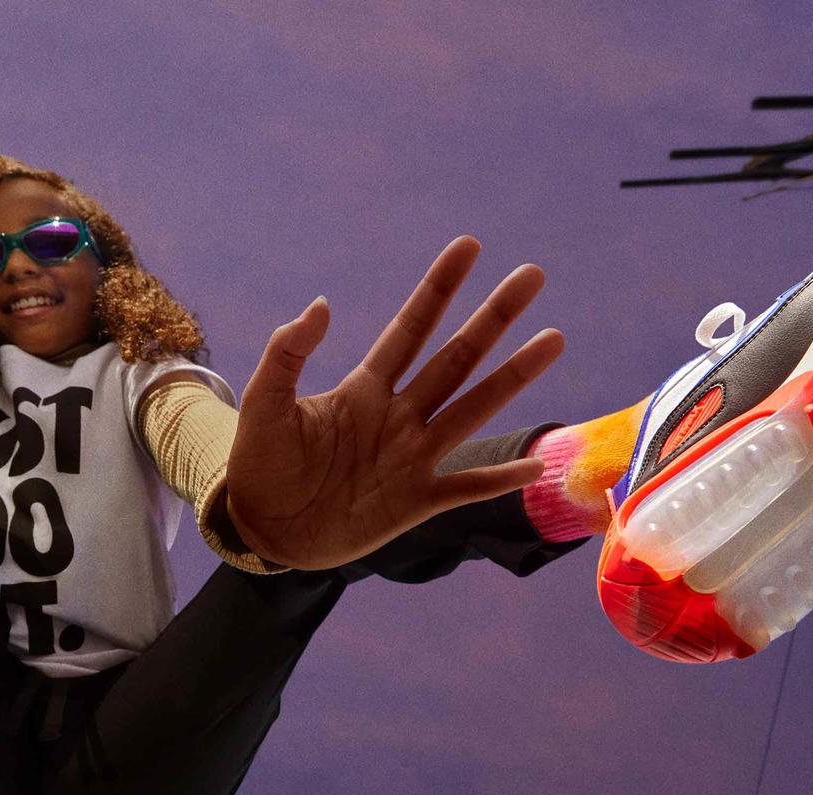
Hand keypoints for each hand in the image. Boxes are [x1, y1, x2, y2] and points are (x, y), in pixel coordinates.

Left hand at [226, 235, 563, 569]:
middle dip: (493, 317)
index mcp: (364, 388)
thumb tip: (320, 305)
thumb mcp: (263, 404)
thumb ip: (287, 355)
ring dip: (513, 376)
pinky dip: (499, 481)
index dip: (438, 288)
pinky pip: (466, 488)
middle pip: (456, 358)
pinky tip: (536, 465)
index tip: (468, 246)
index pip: (410, 328)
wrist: (262, 529)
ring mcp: (412, 458)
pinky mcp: (416, 502)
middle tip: (531, 274)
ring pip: (473, 409)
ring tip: (552, 340)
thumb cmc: (260, 464)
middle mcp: (399, 416)